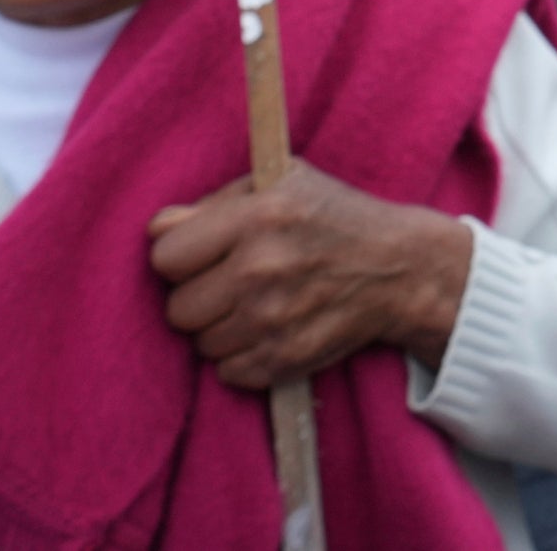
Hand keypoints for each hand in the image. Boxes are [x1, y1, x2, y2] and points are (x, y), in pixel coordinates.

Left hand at [148, 164, 475, 387]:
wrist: (401, 268)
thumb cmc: (333, 217)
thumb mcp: (281, 184)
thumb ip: (213, 204)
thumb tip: (155, 230)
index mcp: (258, 217)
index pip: (165, 256)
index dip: (181, 256)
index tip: (204, 254)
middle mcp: (262, 270)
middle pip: (178, 309)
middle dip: (199, 297)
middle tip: (231, 283)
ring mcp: (273, 320)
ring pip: (200, 344)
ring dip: (221, 329)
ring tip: (256, 306)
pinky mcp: (285, 360)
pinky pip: (227, 372)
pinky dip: (243, 357)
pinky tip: (270, 330)